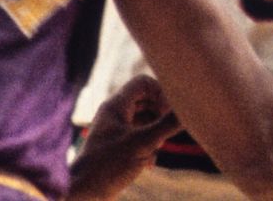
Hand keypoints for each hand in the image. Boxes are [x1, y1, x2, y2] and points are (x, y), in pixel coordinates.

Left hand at [68, 76, 180, 200]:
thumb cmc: (108, 166)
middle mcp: (115, 114)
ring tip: (157, 148)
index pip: (144, 83)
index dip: (161, 93)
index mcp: (116, 105)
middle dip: (160, 115)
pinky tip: (149, 164)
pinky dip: (148, 146)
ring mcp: (115, 130)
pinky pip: (138, 137)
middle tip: (166, 131)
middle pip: (146, 101)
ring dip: (156, 133)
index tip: (169, 113)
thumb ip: (166, 125)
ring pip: (144, 121)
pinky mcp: (117, 147)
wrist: (83, 194)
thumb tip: (189, 110)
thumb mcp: (143, 143)